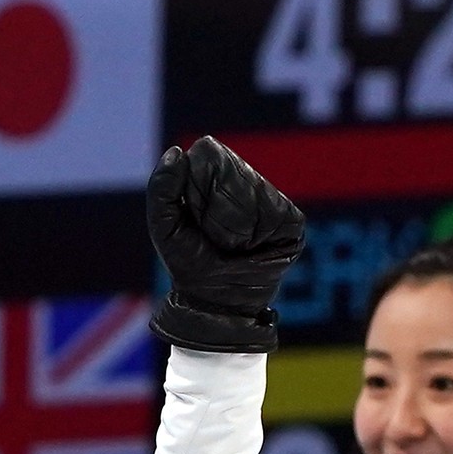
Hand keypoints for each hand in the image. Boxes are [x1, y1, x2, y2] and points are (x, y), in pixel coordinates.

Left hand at [146, 136, 304, 353]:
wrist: (218, 300)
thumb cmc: (188, 263)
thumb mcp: (164, 226)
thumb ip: (161, 189)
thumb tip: (178, 152)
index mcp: (215, 181)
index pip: (209, 156)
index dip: (199, 179)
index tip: (192, 211)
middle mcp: (245, 186)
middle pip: (233, 170)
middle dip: (216, 203)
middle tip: (211, 233)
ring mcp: (271, 203)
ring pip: (256, 189)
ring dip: (236, 218)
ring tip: (230, 242)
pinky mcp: (291, 222)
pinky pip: (275, 211)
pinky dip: (258, 229)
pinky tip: (250, 245)